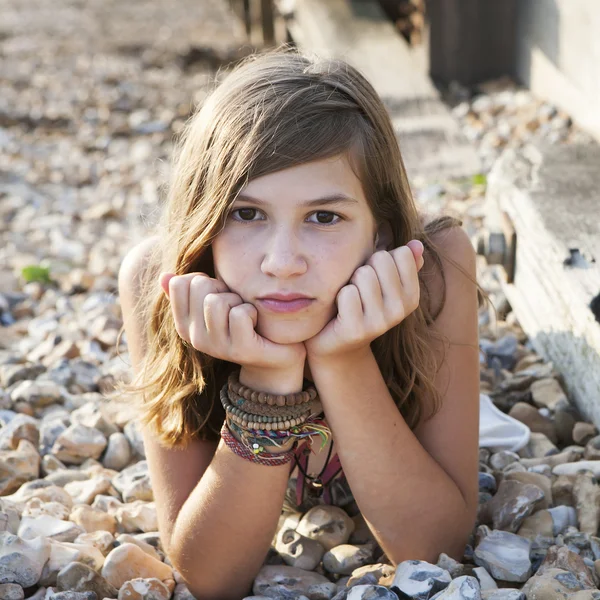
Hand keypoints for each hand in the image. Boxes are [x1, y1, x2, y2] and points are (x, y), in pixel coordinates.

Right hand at [159, 272, 305, 372]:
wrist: (275, 356)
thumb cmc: (243, 323)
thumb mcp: (214, 305)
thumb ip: (189, 292)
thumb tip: (165, 276)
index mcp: (183, 325)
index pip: (180, 284)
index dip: (204, 280)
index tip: (218, 294)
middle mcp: (194, 338)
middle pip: (200, 286)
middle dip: (223, 288)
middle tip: (234, 305)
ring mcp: (216, 346)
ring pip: (217, 301)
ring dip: (237, 301)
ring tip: (245, 315)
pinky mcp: (240, 350)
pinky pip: (239, 314)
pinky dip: (252, 312)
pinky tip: (256, 325)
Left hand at [304, 240, 424, 362]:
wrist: (339, 346)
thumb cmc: (361, 305)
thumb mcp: (385, 284)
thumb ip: (404, 264)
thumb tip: (416, 244)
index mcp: (412, 296)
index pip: (400, 254)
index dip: (381, 259)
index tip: (375, 277)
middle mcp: (400, 310)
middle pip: (380, 260)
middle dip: (364, 268)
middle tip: (359, 289)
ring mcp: (380, 322)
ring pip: (363, 274)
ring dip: (350, 281)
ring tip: (350, 298)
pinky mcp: (356, 330)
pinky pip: (348, 293)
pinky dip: (339, 296)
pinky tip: (340, 310)